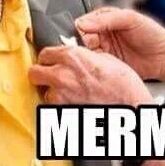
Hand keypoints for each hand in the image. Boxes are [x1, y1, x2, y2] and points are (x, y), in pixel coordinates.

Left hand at [29, 46, 153, 105]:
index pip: (44, 53)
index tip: (53, 60)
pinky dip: (61, 105)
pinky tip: (74, 102)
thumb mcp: (105, 58)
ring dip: (53, 91)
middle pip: (34, 73)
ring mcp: (61, 96)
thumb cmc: (123, 84)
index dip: (49, 57)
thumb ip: (84, 56)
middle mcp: (62, 75)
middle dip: (41, 73)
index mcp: (72, 57)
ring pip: (44, 92)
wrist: (130, 106)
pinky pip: (54, 107)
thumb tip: (76, 57)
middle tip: (51, 75)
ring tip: (68, 92)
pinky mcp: (64, 112)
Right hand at [75, 7, 164, 80]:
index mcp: (105, 19)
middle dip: (80, 44)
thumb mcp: (129, 19)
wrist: (164, 56)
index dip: (79, 29)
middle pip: (81, 39)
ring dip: (85, 56)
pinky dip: (92, 66)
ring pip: (85, 53)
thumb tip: (83, 22)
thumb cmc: (151, 33)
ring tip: (91, 56)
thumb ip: (106, 19)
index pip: (84, 22)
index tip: (79, 34)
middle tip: (84, 47)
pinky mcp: (107, 64)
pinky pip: (94, 65)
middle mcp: (102, 34)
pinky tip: (96, 65)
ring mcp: (104, 50)